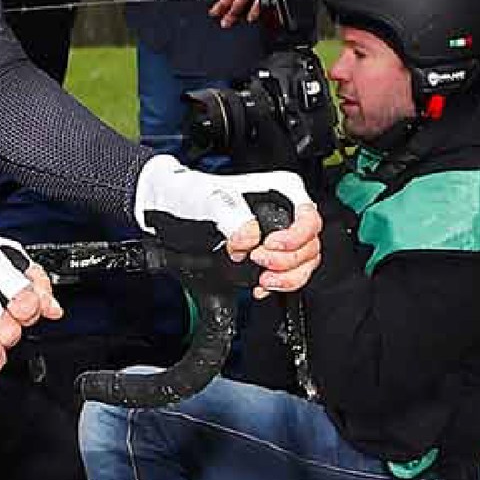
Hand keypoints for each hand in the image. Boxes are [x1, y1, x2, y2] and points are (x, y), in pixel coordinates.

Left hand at [134, 158, 322, 295]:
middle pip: (310, 245)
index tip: (268, 246)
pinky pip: (288, 275)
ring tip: (263, 280)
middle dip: (288, 260)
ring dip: (288, 277)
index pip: (309, 218)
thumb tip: (249, 238)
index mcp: (281, 192)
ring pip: (304, 263)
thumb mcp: (210, 199)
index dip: (295, 237)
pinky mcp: (267, 256)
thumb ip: (234, 217)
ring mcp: (278, 237)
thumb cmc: (190, 195)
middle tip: (258, 261)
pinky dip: (279, 285)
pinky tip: (261, 287)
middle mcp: (284, 214)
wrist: (169, 212)